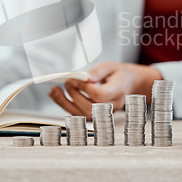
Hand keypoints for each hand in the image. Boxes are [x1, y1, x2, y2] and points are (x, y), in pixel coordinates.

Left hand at [48, 61, 162, 118]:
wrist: (127, 83)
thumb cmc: (118, 74)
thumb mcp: (110, 66)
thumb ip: (97, 71)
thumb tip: (83, 77)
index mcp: (118, 91)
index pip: (99, 95)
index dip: (85, 88)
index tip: (75, 79)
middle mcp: (112, 105)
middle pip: (90, 108)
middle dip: (73, 96)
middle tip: (66, 83)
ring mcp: (104, 113)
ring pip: (82, 115)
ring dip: (65, 103)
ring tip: (54, 91)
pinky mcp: (96, 115)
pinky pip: (79, 115)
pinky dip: (66, 106)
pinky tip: (58, 96)